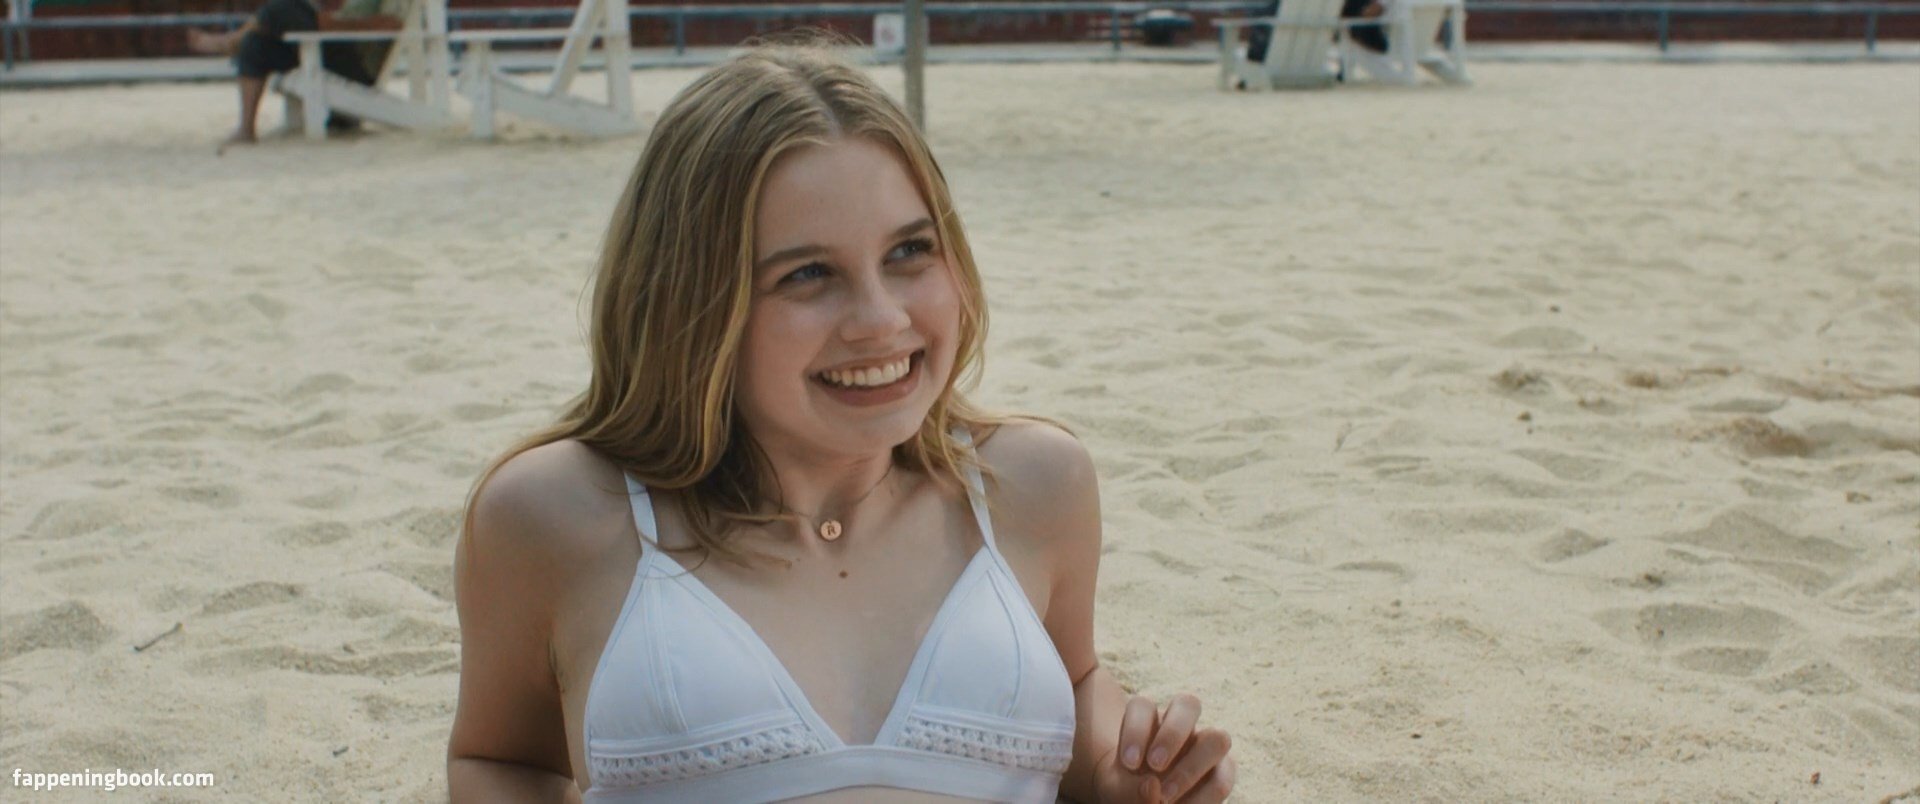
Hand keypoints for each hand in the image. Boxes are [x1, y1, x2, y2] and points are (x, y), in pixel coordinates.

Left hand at [1092, 692, 1235, 802]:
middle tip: (1154, 766)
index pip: (1143, 706)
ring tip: (1165, 797)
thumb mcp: (1116, 790)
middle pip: (1188, 704)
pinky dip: (1204, 798)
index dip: (1137, 730)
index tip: (1129, 763)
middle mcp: (1179, 725)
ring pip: (1218, 738)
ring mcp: (1204, 746)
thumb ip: (1128, 788)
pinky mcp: (1222, 771)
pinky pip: (1223, 778)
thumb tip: (1153, 785)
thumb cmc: (1125, 789)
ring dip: (1193, 768)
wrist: (1144, 802)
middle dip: (1173, 735)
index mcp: (1147, 719)